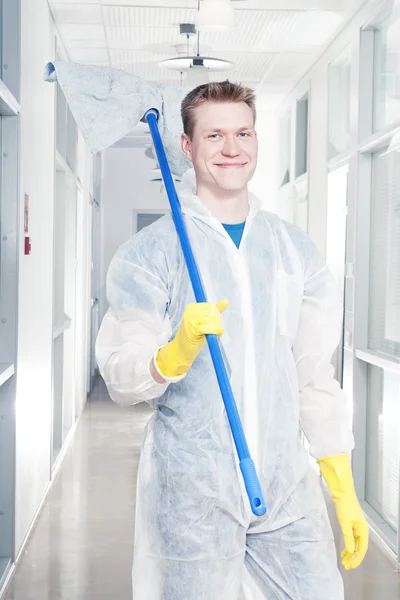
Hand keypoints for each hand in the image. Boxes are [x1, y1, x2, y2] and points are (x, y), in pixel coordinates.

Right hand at [155, 300, 228, 377]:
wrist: (182, 351)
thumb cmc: (195, 337)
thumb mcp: (205, 321)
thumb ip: (215, 311)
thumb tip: (226, 301)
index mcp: (192, 307)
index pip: (212, 307)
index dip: (216, 317)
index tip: (213, 325)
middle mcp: (189, 311)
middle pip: (213, 313)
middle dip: (217, 323)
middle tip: (214, 332)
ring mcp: (189, 319)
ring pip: (212, 320)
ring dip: (216, 329)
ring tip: (211, 335)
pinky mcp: (191, 329)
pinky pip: (208, 328)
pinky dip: (213, 333)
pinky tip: (210, 337)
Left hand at [318, 454, 367, 569]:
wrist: (342, 493)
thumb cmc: (345, 506)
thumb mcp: (345, 523)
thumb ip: (348, 537)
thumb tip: (351, 550)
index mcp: (363, 529)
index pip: (362, 548)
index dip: (357, 558)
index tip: (351, 566)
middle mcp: (361, 529)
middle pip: (359, 547)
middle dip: (353, 557)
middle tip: (346, 566)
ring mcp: (356, 527)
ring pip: (354, 543)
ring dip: (350, 552)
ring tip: (344, 561)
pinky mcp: (350, 524)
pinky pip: (351, 538)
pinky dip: (347, 545)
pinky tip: (344, 551)